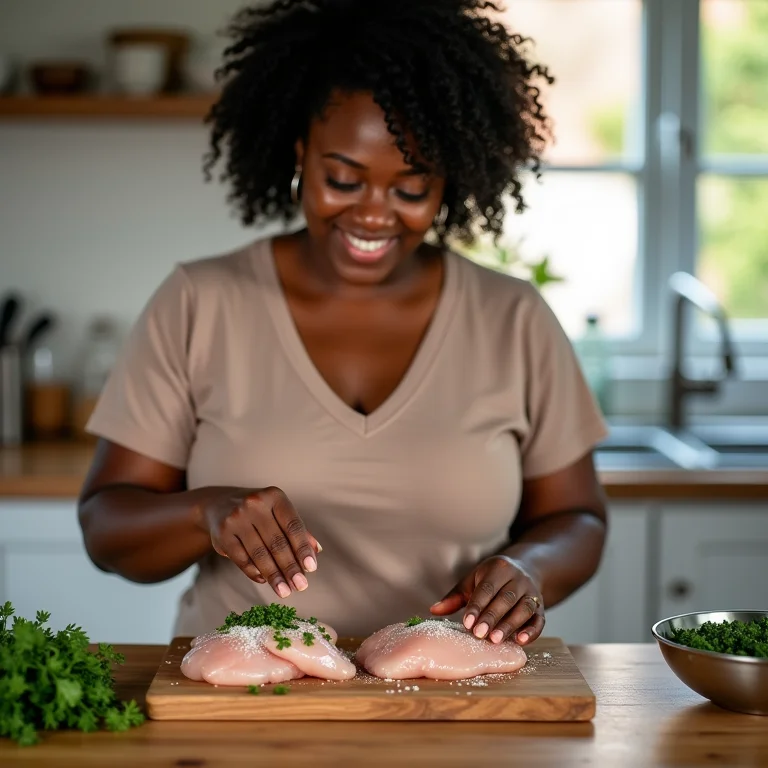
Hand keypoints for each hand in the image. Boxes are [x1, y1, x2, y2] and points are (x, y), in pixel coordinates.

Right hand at [196, 486, 320, 598]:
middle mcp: (254, 504)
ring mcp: (236, 518)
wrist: (218, 504)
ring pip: (259, 553)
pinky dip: (254, 572)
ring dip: (274, 576)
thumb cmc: (257, 511)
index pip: (293, 526)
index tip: (311, 568)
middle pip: (277, 542)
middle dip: (290, 568)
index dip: (303, 548)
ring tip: (284, 591)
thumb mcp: (278, 512)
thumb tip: (316, 551)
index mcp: (274, 496)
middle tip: (300, 586)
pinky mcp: (222, 533)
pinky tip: (264, 580)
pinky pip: (242, 558)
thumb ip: (297, 530)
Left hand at [430, 555, 544, 645]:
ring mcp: (532, 592)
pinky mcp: (542, 607)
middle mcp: (518, 578)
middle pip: (506, 598)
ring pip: (524, 608)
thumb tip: (433, 610)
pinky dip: (532, 631)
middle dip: (492, 617)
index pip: (487, 588)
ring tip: (495, 640)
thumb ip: (455, 596)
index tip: (467, 623)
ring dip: (510, 625)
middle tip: (480, 634)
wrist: (524, 569)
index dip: (477, 605)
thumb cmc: (491, 579)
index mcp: (499, 568)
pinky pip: (540, 619)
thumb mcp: (473, 580)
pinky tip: (520, 642)